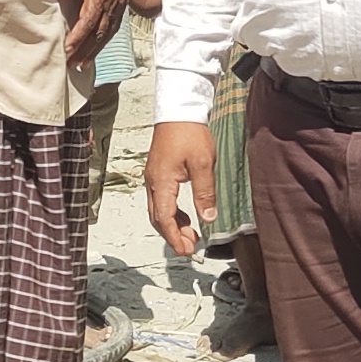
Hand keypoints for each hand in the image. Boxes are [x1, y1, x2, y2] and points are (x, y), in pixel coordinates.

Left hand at [58, 0, 146, 65]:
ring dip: (94, 50)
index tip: (67, 50)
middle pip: (97, 33)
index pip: (87, 22)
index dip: (77, 38)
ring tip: (83, 64)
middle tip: (72, 65)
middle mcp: (111, 3)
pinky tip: (98, 46)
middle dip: (85, 51)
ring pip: (106, 33)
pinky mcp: (121, 3)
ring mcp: (118, 4)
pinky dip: (104, 40)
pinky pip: (114, 26)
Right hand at [143, 121, 213, 257]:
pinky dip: (172, 213)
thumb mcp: (203, 164)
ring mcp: (153, 178)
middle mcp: (152, 182)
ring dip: (173, 225)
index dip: (174, 237)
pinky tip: (186, 217)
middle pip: (157, 218)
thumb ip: (205, 193)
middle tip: (190, 249)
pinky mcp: (158, 174)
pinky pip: (161, 201)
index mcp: (161, 182)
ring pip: (158, 211)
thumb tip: (208, 219)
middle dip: (172, 236)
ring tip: (191, 236)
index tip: (186, 251)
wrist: (178, 110)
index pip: (164, 218)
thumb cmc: (189, 133)